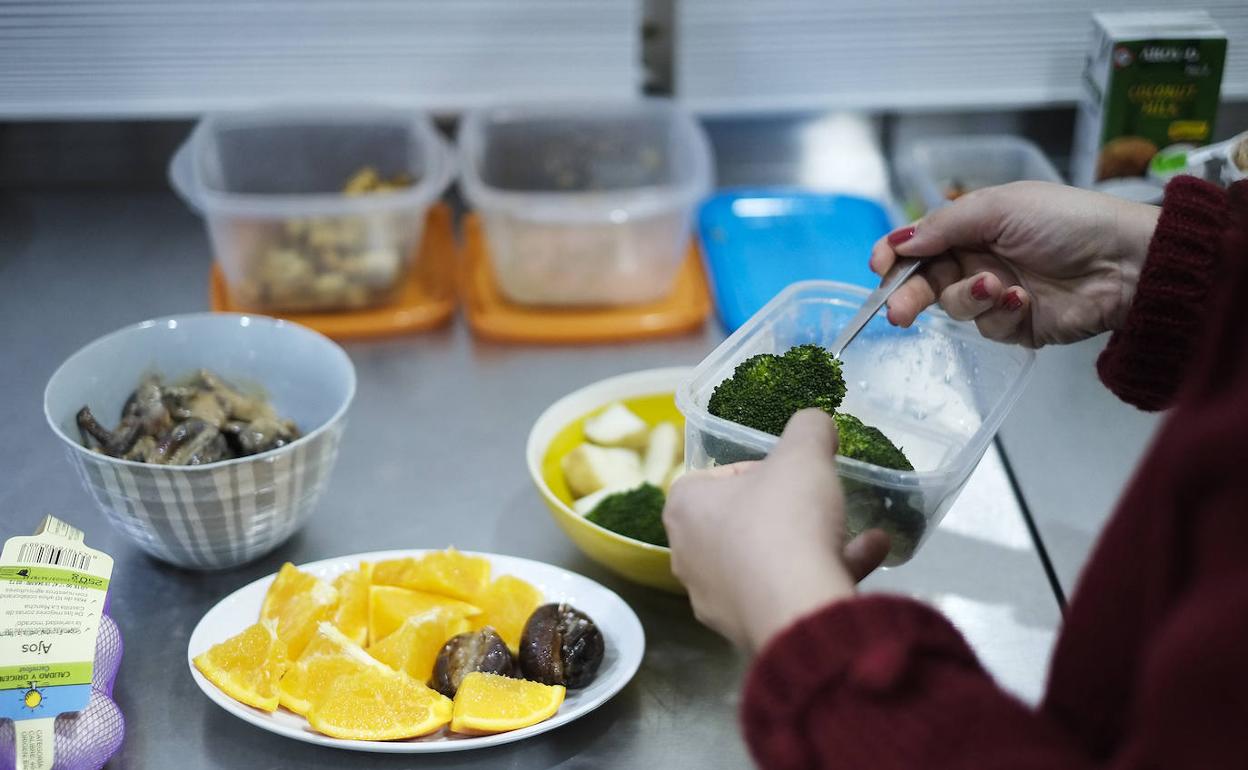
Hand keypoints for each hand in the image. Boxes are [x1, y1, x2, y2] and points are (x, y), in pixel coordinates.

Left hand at [663, 410, 890, 652]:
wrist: (799, 607)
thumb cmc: (786, 518)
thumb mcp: (804, 453)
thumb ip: (809, 428)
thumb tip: (815, 423)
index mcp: (684, 508)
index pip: (713, 477)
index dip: (756, 469)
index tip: (790, 472)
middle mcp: (688, 555)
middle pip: (741, 521)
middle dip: (786, 511)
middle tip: (820, 502)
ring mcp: (715, 598)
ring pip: (766, 561)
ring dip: (814, 543)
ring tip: (861, 531)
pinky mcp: (747, 628)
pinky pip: (786, 592)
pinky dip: (823, 572)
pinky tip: (872, 554)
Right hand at [871, 181, 1159, 347]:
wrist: (1126, 262)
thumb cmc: (1068, 220)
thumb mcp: (1001, 206)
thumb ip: (945, 224)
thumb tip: (900, 240)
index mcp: (971, 226)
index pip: (918, 243)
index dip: (894, 255)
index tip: (879, 266)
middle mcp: (977, 260)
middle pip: (924, 282)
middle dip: (908, 295)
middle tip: (898, 312)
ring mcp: (994, 295)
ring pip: (953, 307)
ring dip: (969, 297)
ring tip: (997, 286)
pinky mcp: (1014, 326)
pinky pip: (987, 327)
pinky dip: (1001, 313)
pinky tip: (1024, 299)